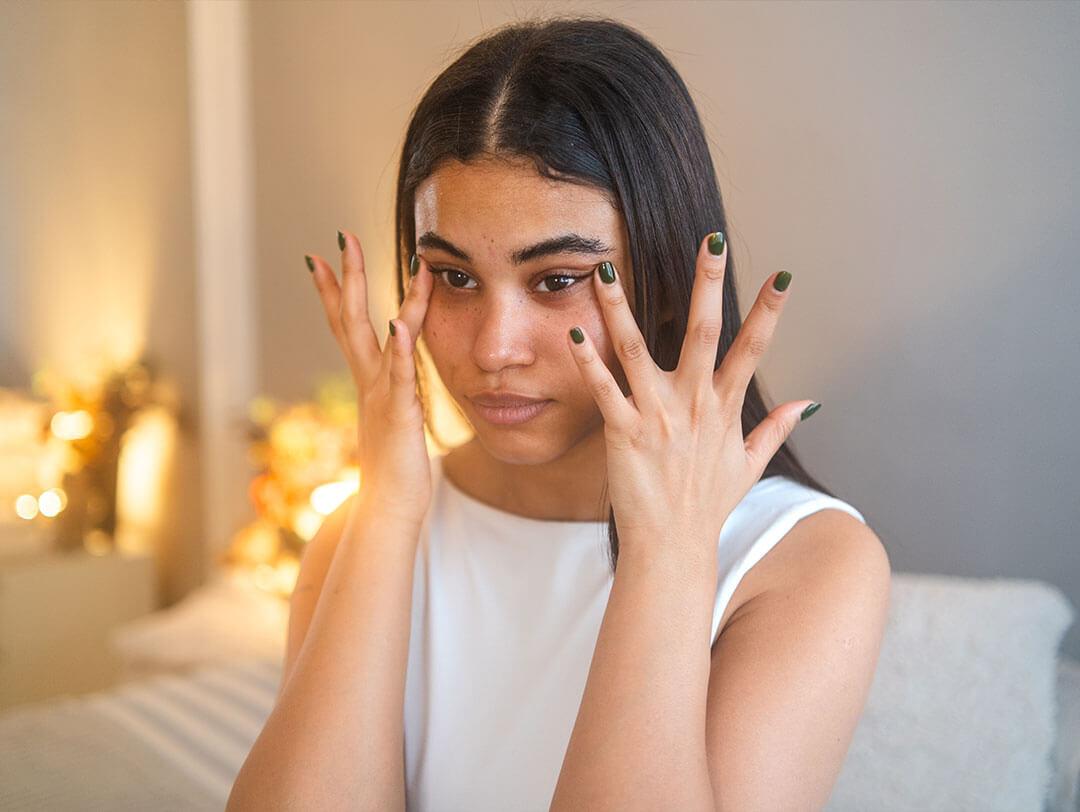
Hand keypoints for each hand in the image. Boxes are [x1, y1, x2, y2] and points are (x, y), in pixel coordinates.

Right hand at [307, 231, 434, 528]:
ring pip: (371, 335)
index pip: (347, 328)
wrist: (389, 509)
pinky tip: (400, 323)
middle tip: (341, 237)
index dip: (335, 293)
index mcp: (369, 381)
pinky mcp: (399, 413)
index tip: (323, 258)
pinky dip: (400, 348)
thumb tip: (392, 391)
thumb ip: (392, 400)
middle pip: (350, 320)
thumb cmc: (395, 470)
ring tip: (358, 258)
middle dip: (346, 277)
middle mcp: (369, 381)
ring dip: (365, 295)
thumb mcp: (394, 424)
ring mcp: (380, 394)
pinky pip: (399, 375)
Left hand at [567, 232, 817, 557]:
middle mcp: (694, 405)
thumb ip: (776, 428)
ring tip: (607, 272)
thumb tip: (809, 403)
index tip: (782, 275)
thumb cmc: (708, 506)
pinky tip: (573, 333)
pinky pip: (603, 390)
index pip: (753, 350)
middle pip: (705, 333)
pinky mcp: (623, 434)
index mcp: (724, 409)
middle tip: (711, 240)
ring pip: (637, 351)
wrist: (673, 547)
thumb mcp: (749, 465)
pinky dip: (588, 362)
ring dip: (620, 310)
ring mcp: (658, 417)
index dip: (770, 312)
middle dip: (709, 284)